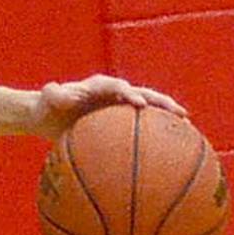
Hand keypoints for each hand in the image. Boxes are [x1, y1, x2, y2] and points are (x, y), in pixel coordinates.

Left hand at [33, 75, 186, 139]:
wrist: (49, 113)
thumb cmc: (46, 107)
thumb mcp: (47, 100)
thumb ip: (52, 94)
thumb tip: (54, 90)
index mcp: (99, 86)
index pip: (117, 87)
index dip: (129, 94)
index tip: (139, 105)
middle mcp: (114, 92)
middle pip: (143, 94)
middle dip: (161, 102)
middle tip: (179, 112)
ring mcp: (120, 105)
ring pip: (149, 108)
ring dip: (167, 115)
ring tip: (186, 125)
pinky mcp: (121, 118)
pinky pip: (141, 124)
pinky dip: (156, 131)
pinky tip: (172, 148)